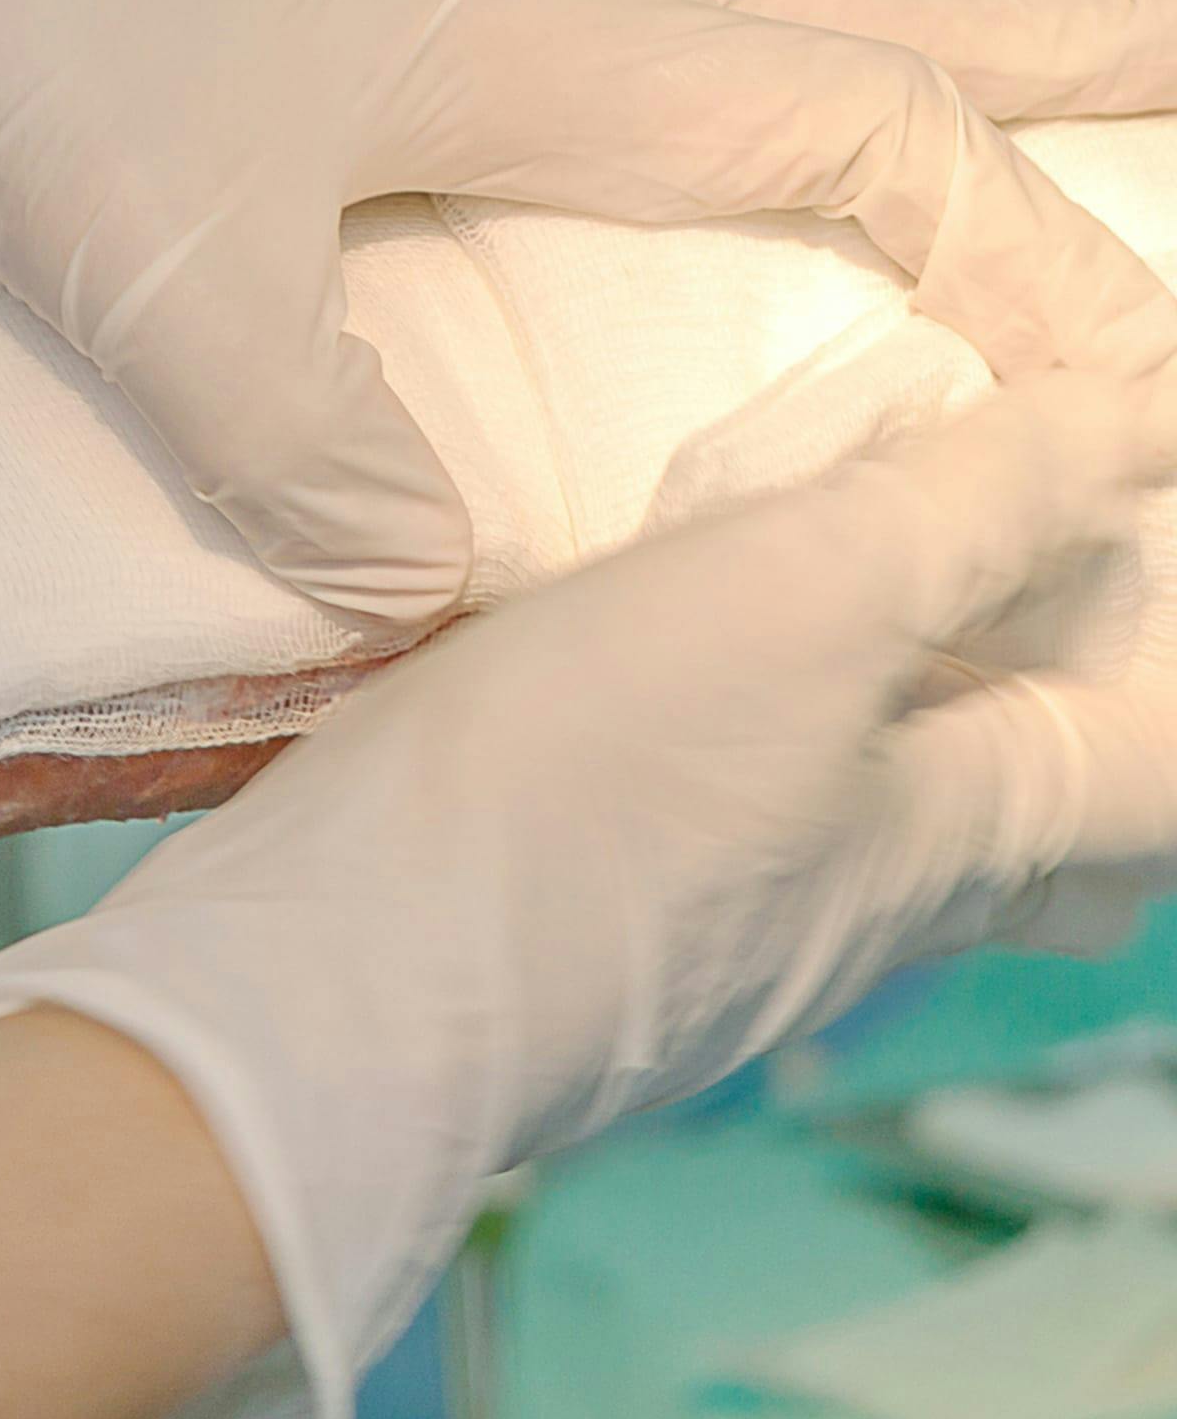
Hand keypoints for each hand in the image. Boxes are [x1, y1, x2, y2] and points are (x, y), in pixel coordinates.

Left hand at [0, 0, 1176, 622]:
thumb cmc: (17, 27)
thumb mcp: (166, 285)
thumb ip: (318, 467)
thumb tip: (426, 596)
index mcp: (570, 46)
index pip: (881, 142)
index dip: (1027, 264)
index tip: (1131, 386)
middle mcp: (570, 3)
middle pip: (891, 19)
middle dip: (1078, 61)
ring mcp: (494, 5)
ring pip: (784, 29)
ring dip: (937, 71)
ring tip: (1062, 116)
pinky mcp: (406, 33)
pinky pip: (653, 71)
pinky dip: (759, 113)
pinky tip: (735, 177)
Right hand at [0, 371, 1176, 1418]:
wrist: (326, 996)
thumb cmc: (577, 793)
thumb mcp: (796, 602)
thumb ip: (971, 509)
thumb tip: (1141, 422)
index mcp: (949, 841)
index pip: (1171, 768)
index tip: (1144, 516)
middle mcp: (859, 915)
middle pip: (1045, 842)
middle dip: (1084, 735)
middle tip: (1045, 612)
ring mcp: (724, 944)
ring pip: (873, 830)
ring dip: (900, 726)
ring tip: (838, 600)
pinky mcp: (594, 939)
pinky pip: (733, 834)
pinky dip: (754, 744)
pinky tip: (657, 689)